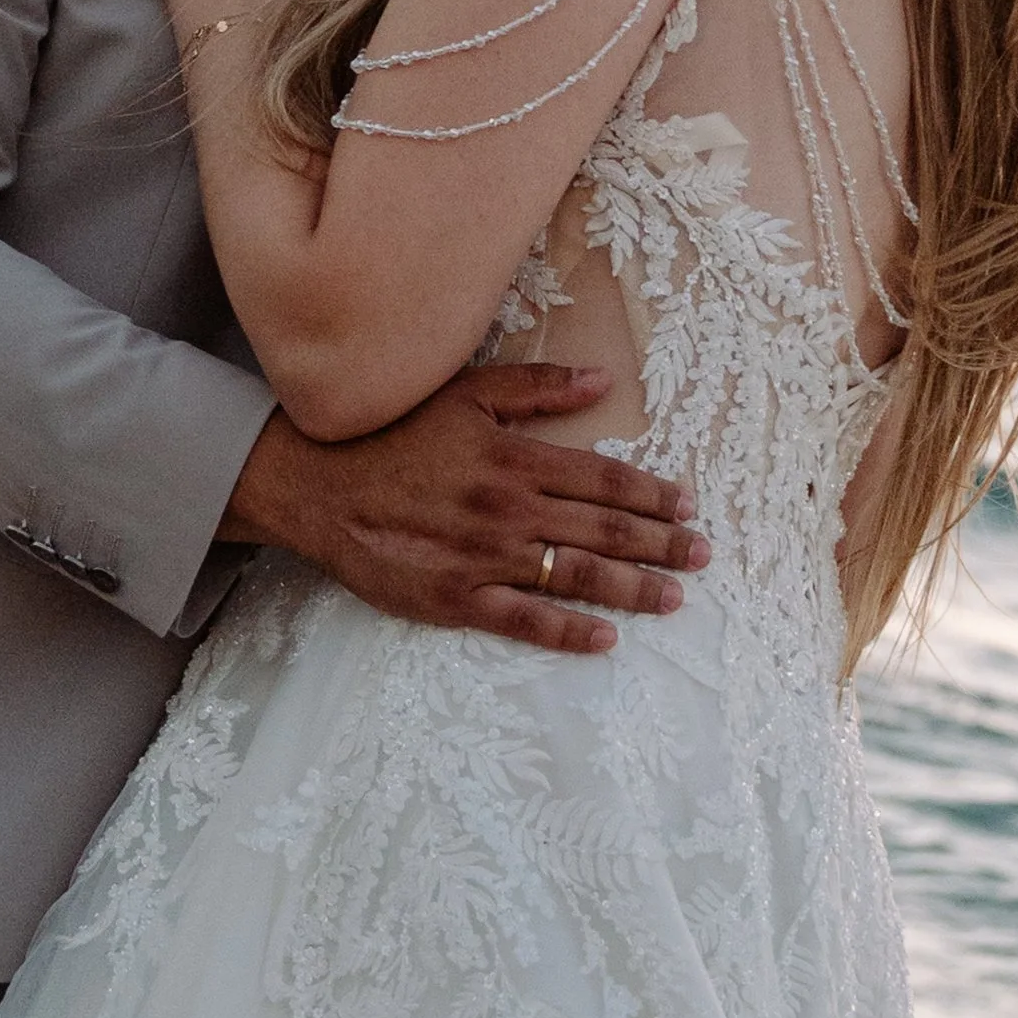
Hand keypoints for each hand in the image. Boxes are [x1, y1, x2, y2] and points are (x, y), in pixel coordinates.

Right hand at [222, 365, 709, 656]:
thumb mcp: (465, 394)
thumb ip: (536, 388)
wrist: (315, 484)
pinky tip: (605, 638)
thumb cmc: (391, 434)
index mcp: (514, 459)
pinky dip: (569, 632)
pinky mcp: (457, 599)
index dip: (651, 494)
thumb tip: (601, 380)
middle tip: (703, 555)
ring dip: (633, 588)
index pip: (602, 480)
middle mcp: (510, 510)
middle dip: (661, 544)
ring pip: (577, 577)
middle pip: (603, 531)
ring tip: (673, 597)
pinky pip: (526, 621)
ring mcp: (486, 559)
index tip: (687, 505)